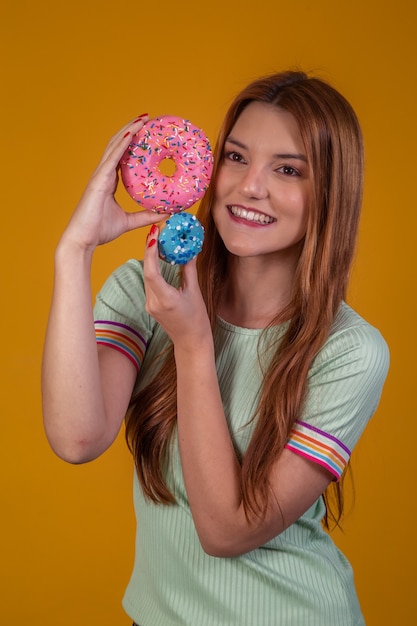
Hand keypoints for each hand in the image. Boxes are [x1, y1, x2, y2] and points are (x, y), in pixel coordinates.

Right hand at [60, 115, 161, 251]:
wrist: (83, 240)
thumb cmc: (99, 231)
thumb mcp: (128, 221)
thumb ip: (145, 216)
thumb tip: (165, 213)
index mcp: (109, 182)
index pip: (122, 157)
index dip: (133, 143)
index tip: (146, 133)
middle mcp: (103, 174)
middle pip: (118, 146)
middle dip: (131, 130)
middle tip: (147, 119)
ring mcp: (100, 175)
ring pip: (115, 146)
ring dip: (129, 131)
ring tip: (142, 119)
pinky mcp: (98, 180)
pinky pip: (112, 158)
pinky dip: (122, 144)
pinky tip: (132, 133)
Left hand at [143, 226, 211, 348]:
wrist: (190, 341)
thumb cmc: (196, 319)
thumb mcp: (194, 292)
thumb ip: (188, 270)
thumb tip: (188, 251)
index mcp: (166, 300)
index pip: (152, 272)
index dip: (150, 253)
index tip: (154, 235)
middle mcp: (153, 302)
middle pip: (146, 271)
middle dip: (150, 250)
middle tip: (155, 232)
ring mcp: (150, 305)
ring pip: (146, 276)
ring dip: (151, 259)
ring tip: (158, 241)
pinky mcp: (150, 305)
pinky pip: (149, 283)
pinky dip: (153, 270)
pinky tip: (159, 259)